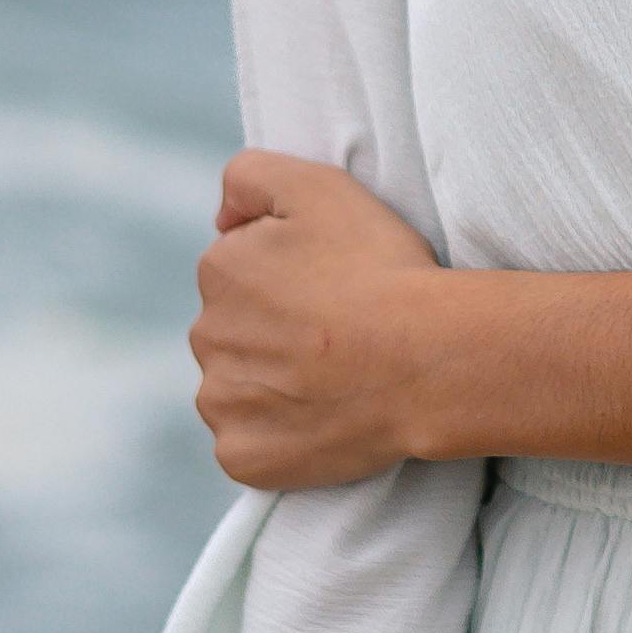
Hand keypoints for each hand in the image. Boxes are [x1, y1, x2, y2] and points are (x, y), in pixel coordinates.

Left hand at [191, 149, 447, 484]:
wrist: (426, 361)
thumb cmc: (381, 270)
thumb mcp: (319, 186)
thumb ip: (250, 176)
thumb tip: (220, 217)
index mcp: (218, 270)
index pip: (240, 270)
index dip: (289, 276)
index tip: (332, 286)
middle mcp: (205, 336)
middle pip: (235, 330)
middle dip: (273, 331)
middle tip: (338, 334)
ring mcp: (221, 402)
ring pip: (238, 387)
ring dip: (272, 384)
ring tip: (335, 379)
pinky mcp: (242, 456)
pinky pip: (248, 444)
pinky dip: (277, 435)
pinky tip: (322, 418)